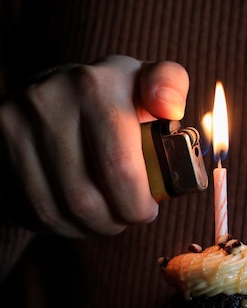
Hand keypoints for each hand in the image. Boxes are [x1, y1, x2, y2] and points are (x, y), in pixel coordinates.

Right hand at [0, 55, 188, 236]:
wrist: (51, 90)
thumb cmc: (111, 94)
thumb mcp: (143, 80)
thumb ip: (169, 85)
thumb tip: (170, 108)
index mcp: (93, 86)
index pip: (119, 168)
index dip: (137, 203)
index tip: (147, 210)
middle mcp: (47, 102)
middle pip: (84, 198)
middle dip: (113, 221)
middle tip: (126, 217)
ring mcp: (13, 127)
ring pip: (54, 211)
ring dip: (86, 227)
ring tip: (104, 217)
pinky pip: (27, 210)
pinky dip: (57, 223)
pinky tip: (74, 211)